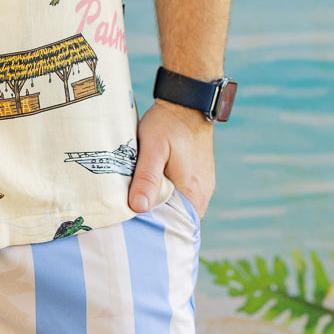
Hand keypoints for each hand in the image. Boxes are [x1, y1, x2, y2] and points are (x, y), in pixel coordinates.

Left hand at [128, 99, 214, 218]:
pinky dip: (168, 198)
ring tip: (138, 206)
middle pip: (177, 220)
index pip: (175, 228)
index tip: (134, 230)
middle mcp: (202, 195)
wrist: (188, 102)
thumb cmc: (168, 123)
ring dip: (162, 208)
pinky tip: (151, 191)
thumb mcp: (153, 147)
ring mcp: (202, 187)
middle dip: (156, 222)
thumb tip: (138, 208)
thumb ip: (147, 177)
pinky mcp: (199, 178)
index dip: (155, 231)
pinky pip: (183, 197)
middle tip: (131, 220)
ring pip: (179, 208)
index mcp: (193, 193)